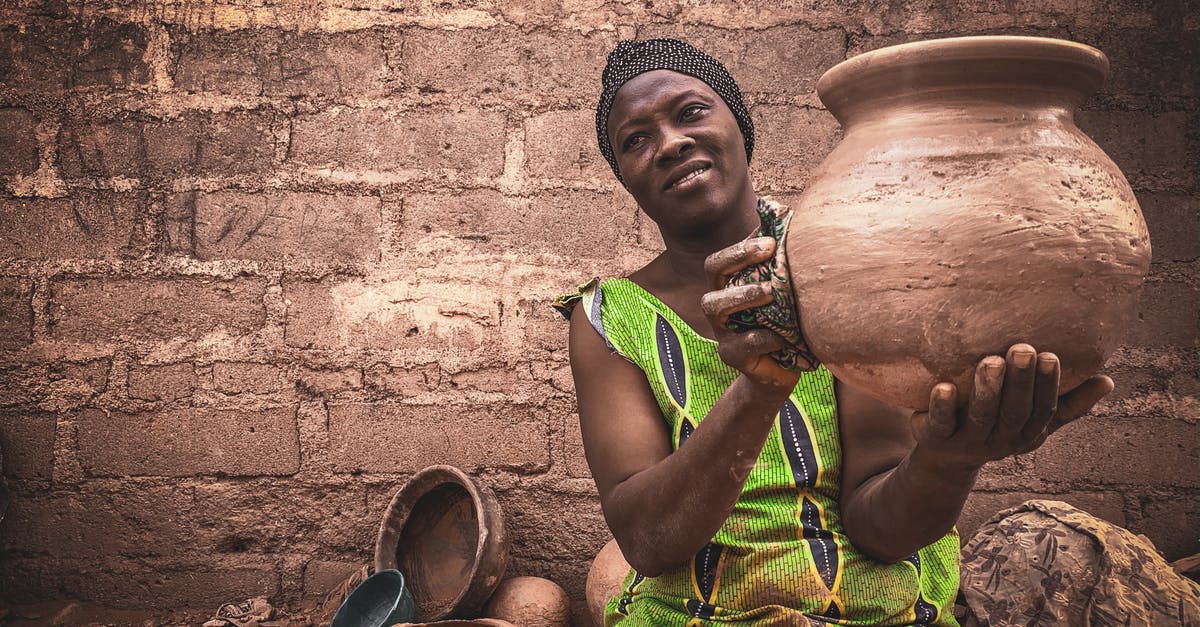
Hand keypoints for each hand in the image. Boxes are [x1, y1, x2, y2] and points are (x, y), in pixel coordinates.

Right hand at [701, 236, 801, 389]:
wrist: (783, 369)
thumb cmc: (784, 323)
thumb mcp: (784, 293)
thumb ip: (781, 263)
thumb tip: (789, 217)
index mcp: (729, 285)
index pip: (721, 259)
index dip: (741, 247)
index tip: (771, 240)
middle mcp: (719, 304)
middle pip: (712, 272)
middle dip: (738, 257)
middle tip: (770, 251)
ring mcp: (722, 330)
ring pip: (716, 306)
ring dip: (743, 294)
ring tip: (770, 292)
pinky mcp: (732, 356)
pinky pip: (742, 345)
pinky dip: (764, 337)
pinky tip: (784, 335)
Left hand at [910, 343, 1113, 470]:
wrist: (945, 459)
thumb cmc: (996, 425)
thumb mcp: (1033, 419)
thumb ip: (1069, 403)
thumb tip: (1108, 381)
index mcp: (1027, 433)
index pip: (1044, 411)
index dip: (1048, 386)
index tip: (1050, 355)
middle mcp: (1000, 440)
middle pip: (1014, 412)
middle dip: (1020, 381)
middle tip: (1022, 349)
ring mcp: (968, 442)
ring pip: (981, 417)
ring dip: (987, 389)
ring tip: (990, 361)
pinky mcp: (937, 439)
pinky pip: (941, 423)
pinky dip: (943, 405)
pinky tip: (944, 386)